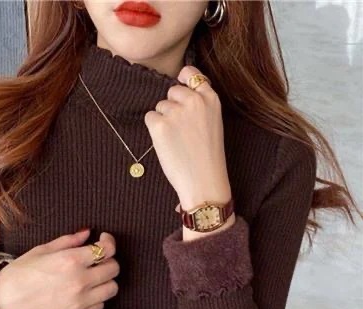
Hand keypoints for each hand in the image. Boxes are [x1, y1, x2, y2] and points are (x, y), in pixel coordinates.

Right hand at [0, 229, 119, 308]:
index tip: (104, 240)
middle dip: (108, 260)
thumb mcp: (42, 250)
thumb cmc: (20, 273)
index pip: (107, 250)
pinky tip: (83, 293)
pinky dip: (96, 298)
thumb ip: (69, 241)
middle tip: (98, 259)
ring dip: (105, 280)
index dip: (109, 242)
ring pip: (112, 289)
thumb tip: (87, 233)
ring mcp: (80, 302)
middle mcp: (80, 282)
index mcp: (71, 260)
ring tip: (92, 277)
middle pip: (114, 269)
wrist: (4, 304)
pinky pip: (100, 306)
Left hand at [144, 65, 231, 207]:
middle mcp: (194, 100)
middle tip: (182, 131)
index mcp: (211, 98)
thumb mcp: (212, 123)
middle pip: (171, 92)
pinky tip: (167, 144)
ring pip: (160, 107)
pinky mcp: (160, 125)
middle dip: (172, 107)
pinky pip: (150, 118)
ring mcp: (176, 112)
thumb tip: (176, 93)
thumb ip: (200, 105)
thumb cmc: (207, 157)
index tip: (181, 91)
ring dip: (163, 121)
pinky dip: (154, 131)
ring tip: (177, 141)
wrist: (204, 181)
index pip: (190, 74)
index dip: (183, 81)